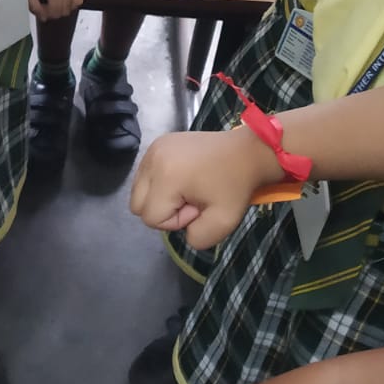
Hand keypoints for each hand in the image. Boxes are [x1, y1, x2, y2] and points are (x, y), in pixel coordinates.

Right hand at [129, 128, 279, 248]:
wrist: (246, 152)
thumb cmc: (235, 185)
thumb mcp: (223, 222)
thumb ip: (198, 239)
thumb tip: (183, 231)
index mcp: (166, 177)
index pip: (151, 218)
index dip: (176, 220)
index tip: (199, 206)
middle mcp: (152, 159)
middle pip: (138, 205)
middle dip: (164, 210)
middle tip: (192, 200)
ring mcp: (153, 148)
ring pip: (139, 190)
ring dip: (160, 197)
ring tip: (188, 188)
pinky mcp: (157, 143)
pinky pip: (144, 175)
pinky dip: (159, 183)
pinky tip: (183, 177)